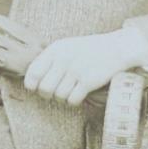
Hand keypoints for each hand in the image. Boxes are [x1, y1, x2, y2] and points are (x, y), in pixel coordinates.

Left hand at [20, 28, 147, 104]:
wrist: (116, 48)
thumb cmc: (88, 49)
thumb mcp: (66, 47)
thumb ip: (49, 59)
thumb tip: (31, 79)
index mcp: (56, 49)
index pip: (33, 73)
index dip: (32, 85)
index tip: (37, 88)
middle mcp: (64, 59)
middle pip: (44, 89)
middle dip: (48, 95)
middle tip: (55, 93)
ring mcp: (76, 70)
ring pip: (58, 97)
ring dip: (63, 98)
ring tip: (69, 91)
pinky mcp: (88, 81)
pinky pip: (72, 100)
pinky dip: (74, 101)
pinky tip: (79, 94)